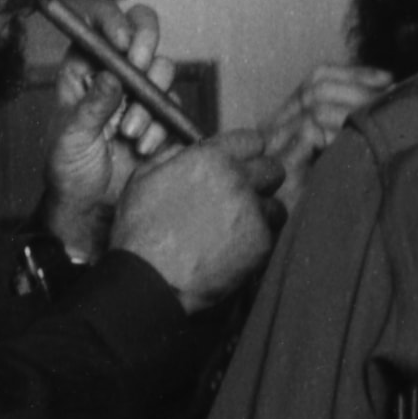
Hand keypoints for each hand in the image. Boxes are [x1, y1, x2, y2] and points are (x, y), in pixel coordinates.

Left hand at [40, 0, 175, 260]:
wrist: (89, 207)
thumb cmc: (68, 170)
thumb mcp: (71, 137)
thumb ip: (92, 107)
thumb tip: (111, 76)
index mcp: (82, 67)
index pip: (98, 22)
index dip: (114, 20)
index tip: (121, 42)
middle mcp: (114, 72)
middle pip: (141, 31)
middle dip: (145, 44)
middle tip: (139, 66)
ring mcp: (139, 93)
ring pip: (161, 68)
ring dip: (148, 98)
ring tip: (128, 132)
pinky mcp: (161, 117)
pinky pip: (173, 107)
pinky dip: (161, 126)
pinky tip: (143, 147)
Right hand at [110, 130, 285, 312]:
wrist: (150, 277)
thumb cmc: (140, 229)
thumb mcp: (143, 178)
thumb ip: (171, 156)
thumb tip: (189, 149)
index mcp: (211, 158)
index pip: (252, 141)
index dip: (246, 153)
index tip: (241, 165)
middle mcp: (238, 180)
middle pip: (273, 169)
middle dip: (262, 180)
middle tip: (245, 196)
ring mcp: (253, 212)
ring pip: (277, 205)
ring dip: (262, 214)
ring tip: (240, 228)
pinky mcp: (261, 244)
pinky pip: (271, 236)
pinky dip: (257, 242)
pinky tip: (236, 249)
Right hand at [260, 64, 390, 212]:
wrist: (314, 252)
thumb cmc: (338, 206)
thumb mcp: (347, 155)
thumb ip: (353, 125)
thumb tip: (388, 90)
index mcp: (291, 121)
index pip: (317, 77)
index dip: (354, 73)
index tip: (389, 80)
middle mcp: (276, 128)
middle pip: (315, 84)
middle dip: (359, 85)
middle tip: (394, 96)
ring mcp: (274, 146)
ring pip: (314, 100)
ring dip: (355, 104)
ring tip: (384, 114)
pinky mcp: (279, 164)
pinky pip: (311, 128)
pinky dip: (341, 129)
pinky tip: (365, 141)